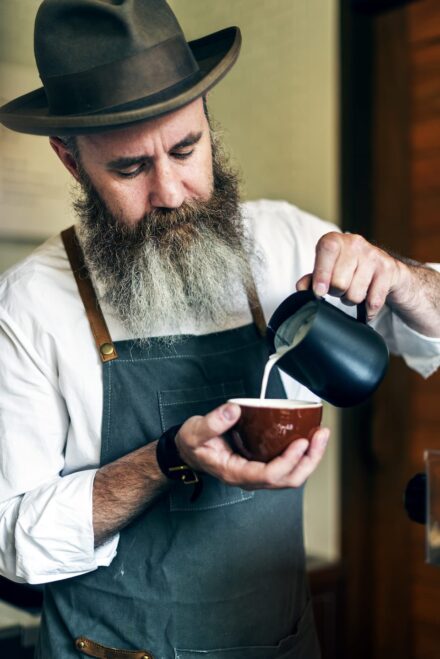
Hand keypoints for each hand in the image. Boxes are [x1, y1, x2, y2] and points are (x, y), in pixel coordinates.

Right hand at [175, 403, 329, 489]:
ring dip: (310, 458)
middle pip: (288, 480)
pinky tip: (310, 438)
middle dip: (309, 460)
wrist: (189, 451)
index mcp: (235, 473)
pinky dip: (303, 454)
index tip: (301, 442)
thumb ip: (212, 422)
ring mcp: (258, 474)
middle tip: (321, 436)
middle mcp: (250, 479)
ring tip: (321, 436)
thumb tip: (233, 410)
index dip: (288, 461)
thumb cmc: (193, 444)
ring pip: (291, 476)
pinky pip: (288, 467)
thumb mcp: (195, 432)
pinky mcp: (263, 465)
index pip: (268, 475)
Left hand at [296, 232, 403, 320]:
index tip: (319, 292)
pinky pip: (373, 301)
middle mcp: (355, 243)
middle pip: (339, 282)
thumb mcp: (328, 269)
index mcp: (335, 241)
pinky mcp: (388, 270)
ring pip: (355, 294)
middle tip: (340, 289)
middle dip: (337, 293)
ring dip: (352, 300)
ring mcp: (373, 255)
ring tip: (353, 291)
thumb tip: (301, 288)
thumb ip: (312, 278)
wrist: (386, 269)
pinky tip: (367, 305)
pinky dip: (368, 311)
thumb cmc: (349, 268)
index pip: (327, 250)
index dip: (321, 274)